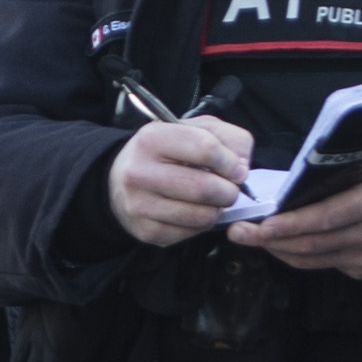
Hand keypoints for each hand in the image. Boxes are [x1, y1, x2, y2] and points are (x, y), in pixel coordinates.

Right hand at [107, 116, 255, 246]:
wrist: (120, 180)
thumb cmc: (166, 152)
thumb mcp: (195, 129)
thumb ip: (228, 138)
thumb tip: (241, 169)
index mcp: (152, 138)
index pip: (206, 149)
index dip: (231, 162)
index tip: (236, 168)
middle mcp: (140, 172)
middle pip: (206, 188)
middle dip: (229, 191)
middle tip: (229, 188)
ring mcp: (140, 204)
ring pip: (202, 215)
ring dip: (217, 209)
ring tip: (211, 199)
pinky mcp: (147, 230)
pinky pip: (192, 233)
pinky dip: (201, 223)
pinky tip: (193, 210)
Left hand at [233, 143, 361, 281]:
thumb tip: (329, 156)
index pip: (324, 219)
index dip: (290, 225)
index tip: (263, 225)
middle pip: (309, 244)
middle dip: (269, 241)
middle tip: (240, 233)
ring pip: (313, 259)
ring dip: (280, 250)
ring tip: (253, 238)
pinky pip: (326, 264)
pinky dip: (302, 255)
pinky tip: (285, 243)